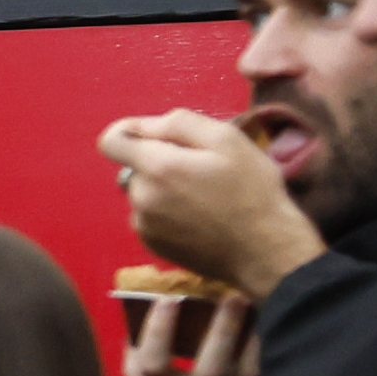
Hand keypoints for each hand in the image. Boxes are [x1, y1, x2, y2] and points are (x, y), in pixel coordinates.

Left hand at [97, 108, 324, 300]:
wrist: (265, 252)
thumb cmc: (253, 191)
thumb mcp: (228, 140)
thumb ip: (179, 123)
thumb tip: (143, 125)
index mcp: (157, 167)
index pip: (111, 141)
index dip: (129, 132)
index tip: (154, 136)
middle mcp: (141, 197)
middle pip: (135, 167)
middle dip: (161, 162)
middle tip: (202, 171)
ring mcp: (144, 224)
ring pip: (144, 192)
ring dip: (165, 189)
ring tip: (205, 197)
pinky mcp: (152, 244)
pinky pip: (150, 217)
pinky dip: (167, 212)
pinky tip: (199, 218)